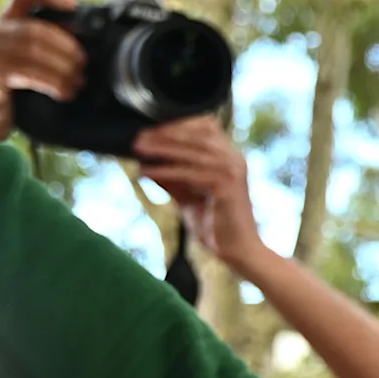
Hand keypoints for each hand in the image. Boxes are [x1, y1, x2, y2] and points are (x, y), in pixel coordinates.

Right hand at [0, 0, 83, 141]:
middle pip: (35, 29)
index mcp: (1, 25)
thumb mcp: (24, 63)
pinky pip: (28, 73)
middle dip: (66, 46)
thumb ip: (42, 48)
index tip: (75, 6)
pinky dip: (52, 82)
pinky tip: (64, 91)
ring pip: (33, 50)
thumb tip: (79, 45)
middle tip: (83, 63)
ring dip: (62, 67)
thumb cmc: (8, 93)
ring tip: (77, 81)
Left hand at [133, 116, 267, 268]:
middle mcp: (234, 159)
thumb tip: (147, 166)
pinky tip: (147, 171)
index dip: (178, 124)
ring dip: (162, 148)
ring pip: (191, 151)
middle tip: (139, 137)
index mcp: (230, 158)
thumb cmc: (217, 227)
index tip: (151, 130)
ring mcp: (232, 170)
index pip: (205, 127)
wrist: (239, 252)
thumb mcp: (188, 198)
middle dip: (165, 133)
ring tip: (139, 149)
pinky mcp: (226, 186)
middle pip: (197, 134)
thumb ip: (172, 181)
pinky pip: (189, 173)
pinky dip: (165, 170)